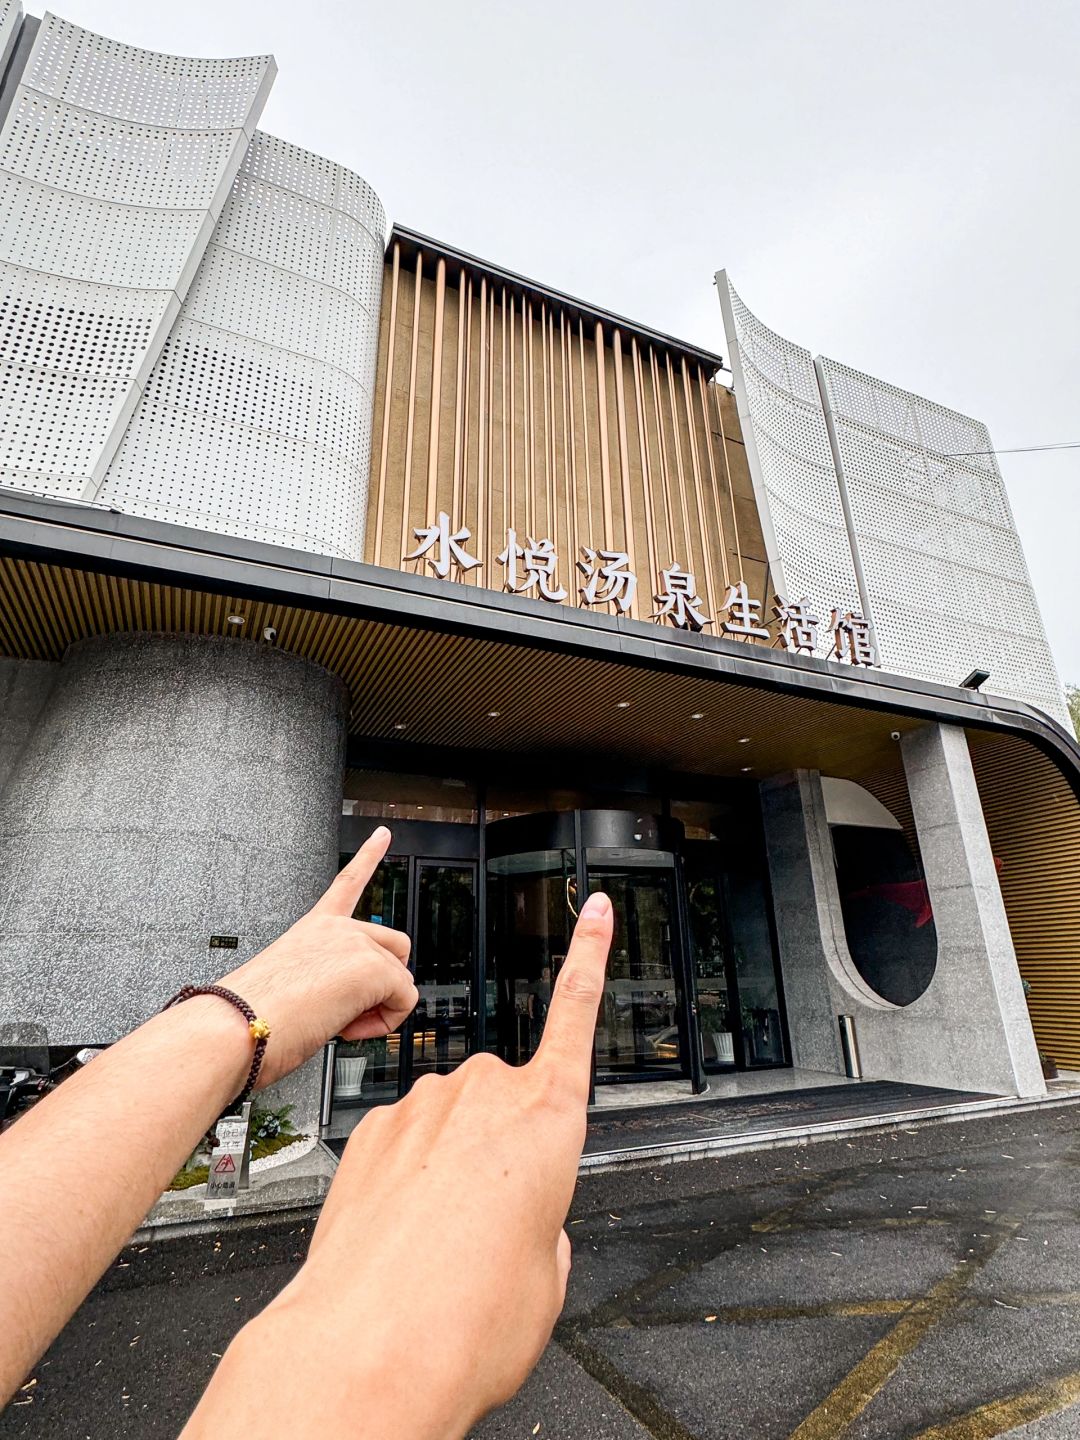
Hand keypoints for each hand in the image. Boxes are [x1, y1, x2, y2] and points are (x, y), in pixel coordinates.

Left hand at [185, 890, 613, 1439]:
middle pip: (507, 1102)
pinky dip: (408, 1176)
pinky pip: (406, 1139)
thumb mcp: (549, 1277)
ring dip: (451, 1167)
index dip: (592, 957)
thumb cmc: (466, 1316)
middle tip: (492, 1222)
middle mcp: (485, 1093)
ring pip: (452, 1124)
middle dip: (503, 1150)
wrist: (367, 1347)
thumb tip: (525, 1221)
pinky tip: (402, 1230)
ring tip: (442, 1239)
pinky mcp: (374, 1124)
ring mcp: (423, 1104)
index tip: (597, 912)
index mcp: (548, 1116)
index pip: (579, 1014)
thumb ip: (547, 1223)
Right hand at [216, 827, 417, 1087]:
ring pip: (401, 980)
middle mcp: (336, 928)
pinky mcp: (372, 968)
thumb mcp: (289, 987)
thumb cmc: (248, 1019)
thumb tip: (343, 1005)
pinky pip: (405, 1001)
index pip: (347, 884)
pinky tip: (347, 1027)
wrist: (232, 1029)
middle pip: (396, 947)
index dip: (369, 855)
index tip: (383, 834)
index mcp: (313, 928)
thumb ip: (322, 981)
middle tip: (346, 1011)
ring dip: (379, 1010)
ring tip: (336, 1023)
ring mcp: (355, 943)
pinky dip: (385, 1022)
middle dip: (385, 984)